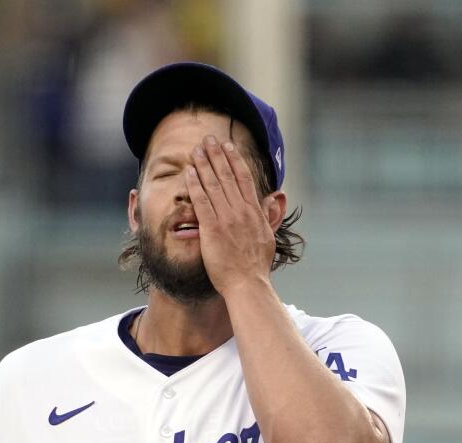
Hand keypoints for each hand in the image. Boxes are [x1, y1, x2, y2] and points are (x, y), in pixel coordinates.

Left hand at [185, 135, 276, 294]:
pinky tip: (189, 172)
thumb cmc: (256, 266)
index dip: (235, 160)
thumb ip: (267, 216)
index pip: (244, 179)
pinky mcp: (212, 229)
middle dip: (217, 155)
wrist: (247, 283)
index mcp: (255, 212)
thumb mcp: (268, 237)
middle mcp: (241, 211)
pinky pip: (201, 202)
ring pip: (214, 184)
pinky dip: (195, 185)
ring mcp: (227, 219)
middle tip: (209, 139)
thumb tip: (272, 199)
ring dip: (204, 164)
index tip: (228, 147)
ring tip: (196, 150)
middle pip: (227, 176)